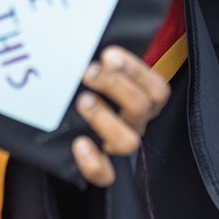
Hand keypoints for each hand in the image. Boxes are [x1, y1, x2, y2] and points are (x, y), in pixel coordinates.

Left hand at [69, 46, 170, 186]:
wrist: (61, 137)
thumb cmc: (83, 95)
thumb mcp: (98, 78)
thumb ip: (102, 64)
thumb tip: (91, 43)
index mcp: (141, 102)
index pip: (157, 89)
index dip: (137, 71)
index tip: (109, 55)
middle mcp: (135, 125)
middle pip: (142, 108)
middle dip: (116, 86)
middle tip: (89, 72)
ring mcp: (118, 149)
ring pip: (128, 141)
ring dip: (105, 118)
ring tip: (82, 100)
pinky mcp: (101, 171)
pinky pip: (105, 175)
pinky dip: (93, 161)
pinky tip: (80, 143)